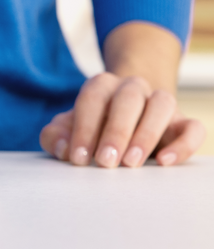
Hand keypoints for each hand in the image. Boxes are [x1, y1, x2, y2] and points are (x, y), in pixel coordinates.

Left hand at [40, 72, 205, 166]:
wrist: (126, 117)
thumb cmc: (92, 126)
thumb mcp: (68, 129)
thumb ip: (56, 136)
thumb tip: (62, 148)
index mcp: (102, 85)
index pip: (92, 98)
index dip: (84, 128)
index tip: (78, 157)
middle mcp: (132, 87)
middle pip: (127, 99)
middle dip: (115, 131)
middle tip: (105, 161)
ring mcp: (160, 102)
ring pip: (161, 105)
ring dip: (146, 134)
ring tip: (131, 163)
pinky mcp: (182, 122)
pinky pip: (193, 127)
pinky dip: (183, 144)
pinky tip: (165, 161)